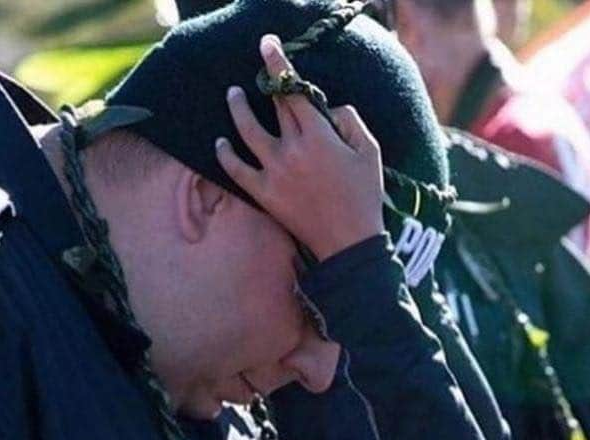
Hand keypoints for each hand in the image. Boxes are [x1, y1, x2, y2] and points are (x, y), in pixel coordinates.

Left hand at [214, 34, 384, 261]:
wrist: (349, 243)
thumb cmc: (364, 197)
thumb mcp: (369, 152)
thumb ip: (349, 120)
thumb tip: (328, 108)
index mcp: (318, 136)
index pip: (294, 91)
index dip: (280, 66)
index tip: (269, 47)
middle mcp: (292, 150)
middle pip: (273, 106)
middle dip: (265, 81)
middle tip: (260, 67)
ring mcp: (274, 172)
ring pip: (247, 132)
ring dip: (237, 109)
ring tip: (233, 95)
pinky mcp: (264, 194)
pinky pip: (236, 171)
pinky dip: (225, 155)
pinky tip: (220, 143)